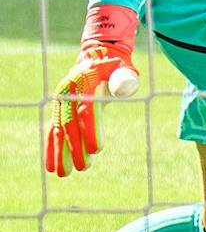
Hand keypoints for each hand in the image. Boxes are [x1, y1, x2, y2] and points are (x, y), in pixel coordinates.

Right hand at [45, 2, 138, 177]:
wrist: (97, 57)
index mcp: (83, 83)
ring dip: (60, 153)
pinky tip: (53, 167)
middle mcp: (67, 93)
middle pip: (70, 124)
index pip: (86, 110)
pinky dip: (52, 148)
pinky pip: (53, 131)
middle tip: (85, 168)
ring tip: (64, 174)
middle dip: (75, 148)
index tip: (96, 149)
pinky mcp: (60, 110)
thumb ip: (124, 76)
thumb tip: (126, 84)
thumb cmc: (115, 66)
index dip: (91, 130)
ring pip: (58, 131)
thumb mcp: (123, 68)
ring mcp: (61, 102)